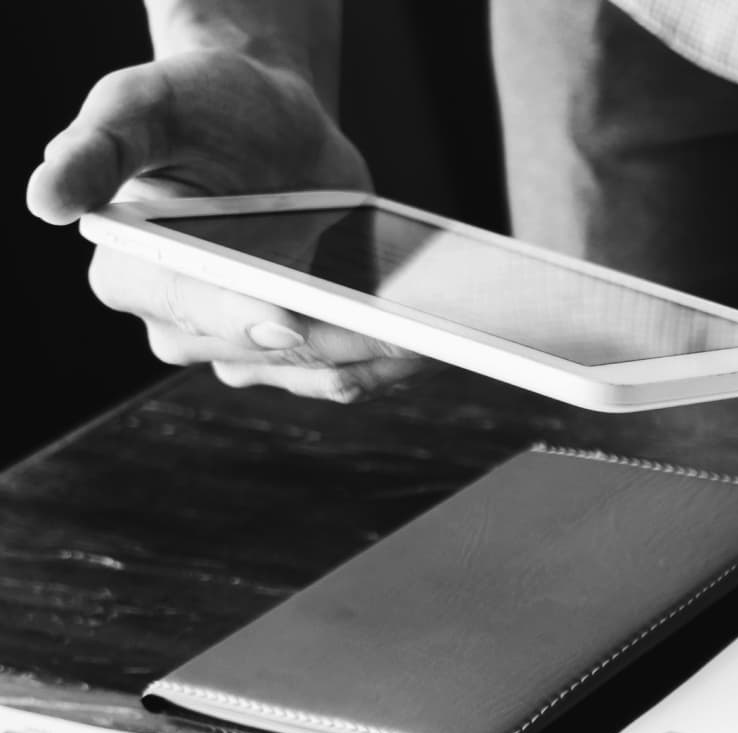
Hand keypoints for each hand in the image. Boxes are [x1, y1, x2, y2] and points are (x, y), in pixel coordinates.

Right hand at [27, 51, 419, 401]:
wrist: (268, 117)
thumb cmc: (199, 100)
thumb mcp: (144, 102)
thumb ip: (97, 146)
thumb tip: (46, 200)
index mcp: (130, 269)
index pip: (187, 310)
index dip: (240, 318)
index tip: (291, 317)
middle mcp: (177, 322)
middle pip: (263, 352)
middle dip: (331, 339)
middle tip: (402, 329)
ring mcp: (242, 344)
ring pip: (312, 373)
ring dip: (374, 360)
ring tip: (437, 339)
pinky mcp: (299, 347)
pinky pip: (347, 373)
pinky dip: (391, 361)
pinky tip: (437, 342)